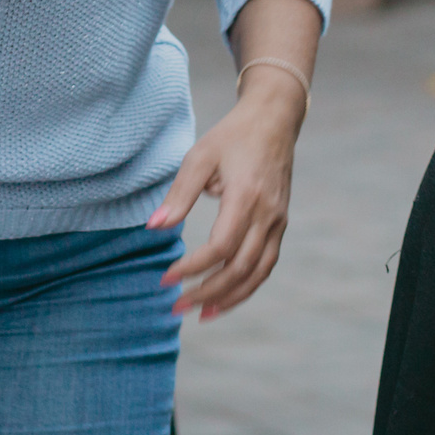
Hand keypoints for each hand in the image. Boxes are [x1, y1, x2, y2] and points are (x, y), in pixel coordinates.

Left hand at [148, 69, 302, 319]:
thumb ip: (179, 195)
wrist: (273, 120)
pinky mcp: (280, 225)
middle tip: (177, 307)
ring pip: (258, 273)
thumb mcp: (200, 157)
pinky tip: (226, 296)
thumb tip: (154, 227)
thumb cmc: (232, 137)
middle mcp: (267, 214)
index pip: (221, 247)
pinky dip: (247, 286)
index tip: (166, 278)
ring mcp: (278, 221)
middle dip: (208, 292)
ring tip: (202, 314)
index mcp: (246, 197)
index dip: (193, 268)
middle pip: (240, 268)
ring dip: (231, 298)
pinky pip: (266, 264)